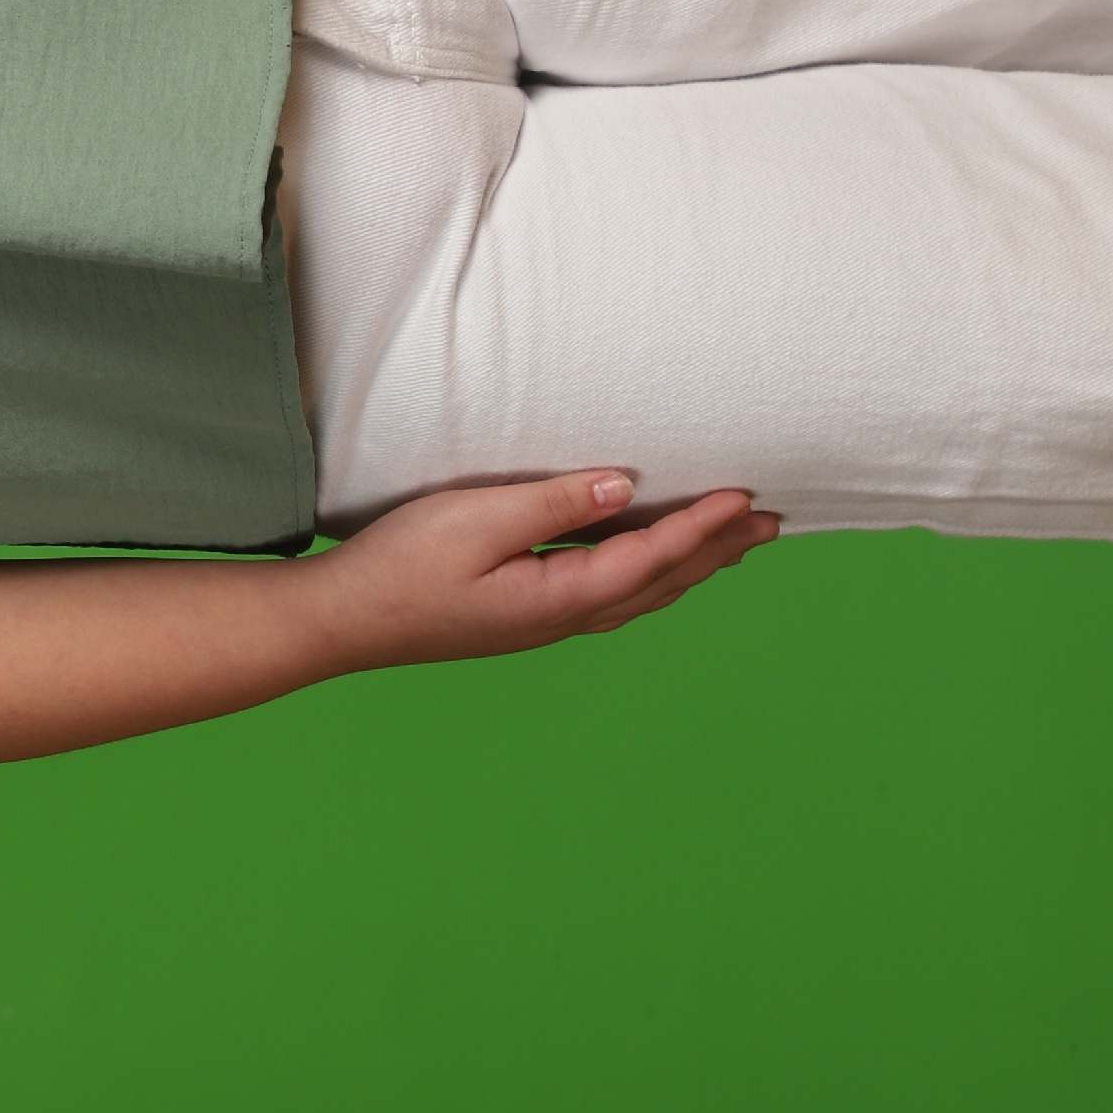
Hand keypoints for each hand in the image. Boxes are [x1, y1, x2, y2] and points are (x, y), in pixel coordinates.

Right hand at [293, 472, 779, 671]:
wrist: (341, 622)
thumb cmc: (398, 567)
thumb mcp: (474, 521)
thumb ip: (554, 503)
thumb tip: (627, 488)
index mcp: (559, 597)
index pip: (650, 556)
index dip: (702, 526)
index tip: (747, 496)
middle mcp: (562, 619)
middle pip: (660, 583)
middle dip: (718, 552)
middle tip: (771, 525)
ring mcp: (543, 624)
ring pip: (640, 595)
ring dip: (692, 567)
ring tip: (732, 544)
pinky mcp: (523, 618)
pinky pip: (612, 596)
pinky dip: (651, 576)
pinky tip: (648, 566)